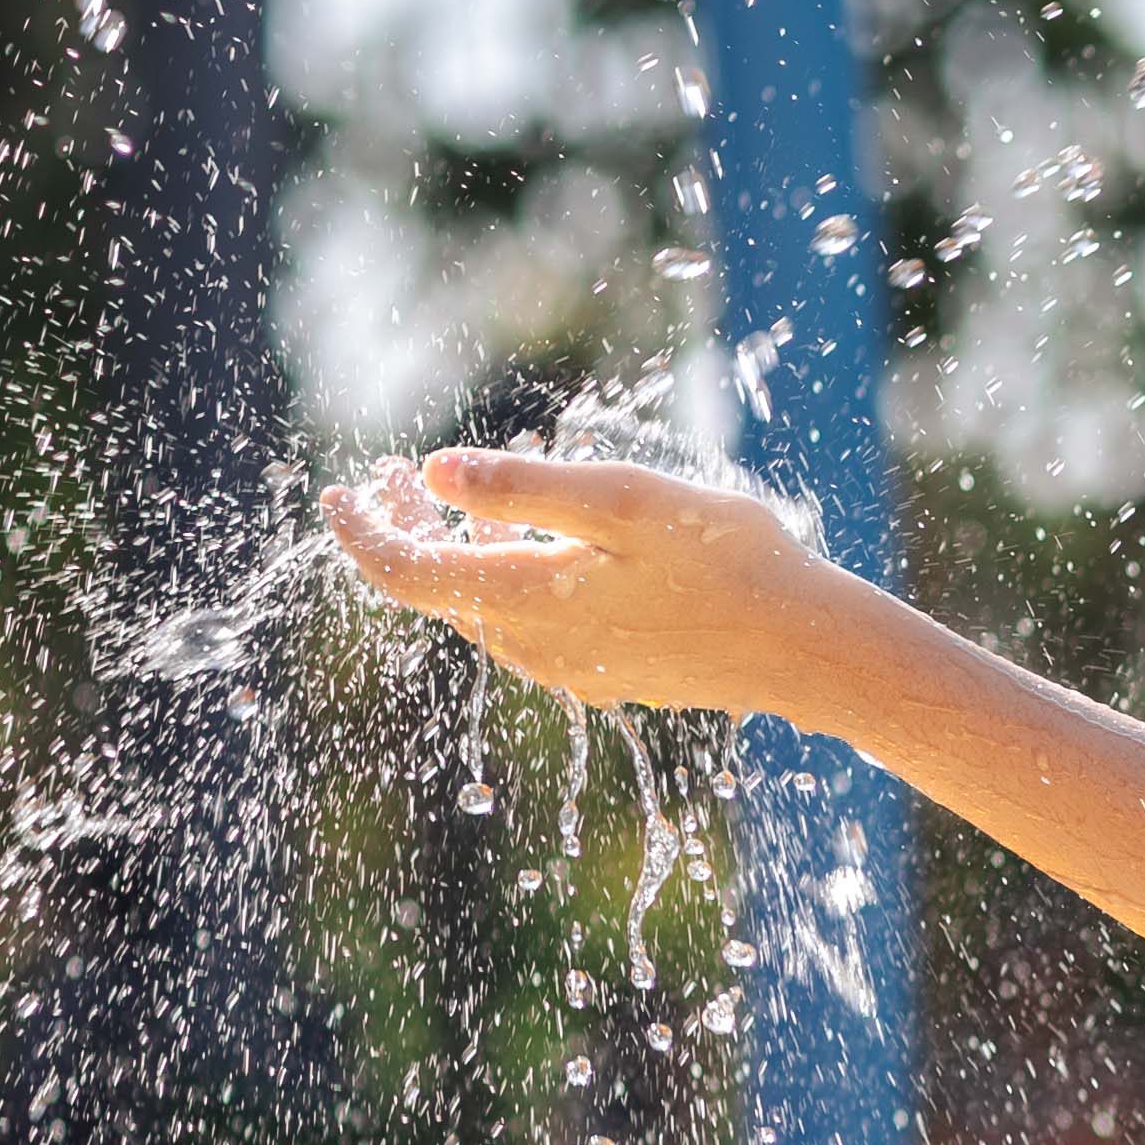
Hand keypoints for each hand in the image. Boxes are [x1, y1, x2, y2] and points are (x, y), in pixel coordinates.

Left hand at [328, 448, 896, 722]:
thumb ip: (523, 487)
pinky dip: (501, 580)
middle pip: (436, 591)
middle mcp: (536, 645)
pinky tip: (529, 547)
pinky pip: (525, 626)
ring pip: (481, 609)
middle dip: (403, 530)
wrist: (808, 650)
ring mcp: (572, 666)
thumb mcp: (624, 502)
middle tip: (392, 475)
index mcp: (527, 600)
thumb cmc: (729, 564)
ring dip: (453, 553)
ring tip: (452, 500)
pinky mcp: (607, 672)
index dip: (361, 531)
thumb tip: (433, 471)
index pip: (405, 573)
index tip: (335, 490)